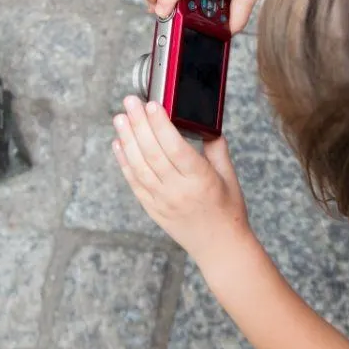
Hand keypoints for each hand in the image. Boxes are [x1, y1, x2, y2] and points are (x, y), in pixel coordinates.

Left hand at [111, 96, 250, 260]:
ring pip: (138, 166)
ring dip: (127, 139)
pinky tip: (118, 143)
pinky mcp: (152, 208)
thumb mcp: (229, 176)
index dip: (161, 124)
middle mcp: (178, 190)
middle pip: (152, 152)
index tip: (152, 104)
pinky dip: (124, 162)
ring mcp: (161, 201)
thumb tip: (204, 124)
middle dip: (139, 124)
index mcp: (200, 179)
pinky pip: (134, 182)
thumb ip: (216, 148)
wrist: (220, 247)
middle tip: (130, 102)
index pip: (175, 147)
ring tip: (120, 118)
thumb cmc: (228, 211)